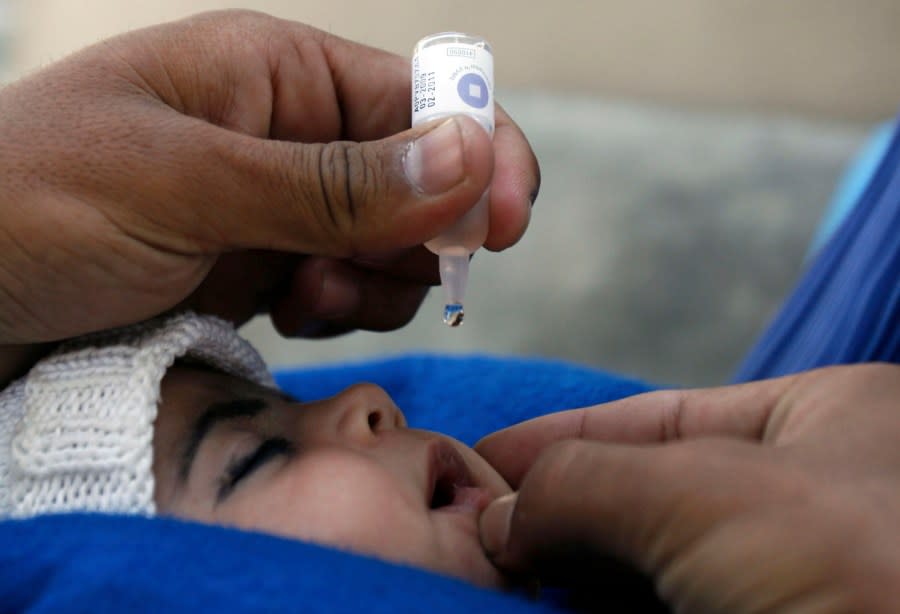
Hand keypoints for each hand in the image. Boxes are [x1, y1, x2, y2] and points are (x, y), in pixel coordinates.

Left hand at [0, 9, 537, 344]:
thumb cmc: (24, 205)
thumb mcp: (184, 184)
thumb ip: (331, 184)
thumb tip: (469, 159)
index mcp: (273, 74)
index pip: (417, 97)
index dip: (478, 151)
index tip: (507, 223)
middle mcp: (284, 136)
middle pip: (417, 178)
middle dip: (426, 231)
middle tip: (391, 277)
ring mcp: (273, 209)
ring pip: (389, 243)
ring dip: (378, 280)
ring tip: (308, 296)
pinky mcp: (257, 272)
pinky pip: (343, 288)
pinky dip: (342, 309)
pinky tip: (292, 314)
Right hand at [477, 364, 899, 612]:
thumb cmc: (855, 570)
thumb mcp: (703, 493)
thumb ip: (585, 481)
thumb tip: (500, 520)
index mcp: (825, 422)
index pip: (660, 417)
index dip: (562, 435)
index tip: (483, 459)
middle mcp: (810, 499)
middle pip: (650, 494)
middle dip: (561, 511)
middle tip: (478, 532)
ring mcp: (792, 578)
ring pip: (657, 569)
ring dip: (575, 576)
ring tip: (495, 578)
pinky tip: (547, 612)